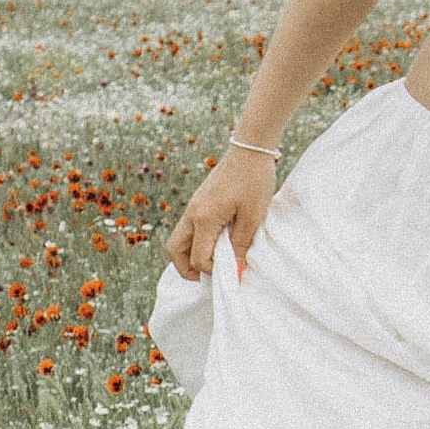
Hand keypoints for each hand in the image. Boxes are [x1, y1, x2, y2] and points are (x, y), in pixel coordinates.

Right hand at [167, 145, 278, 282]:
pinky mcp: (198, 202)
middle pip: (175, 250)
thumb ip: (241, 245)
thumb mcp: (253, 217)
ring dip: (189, 255)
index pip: (197, 257)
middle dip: (187, 269)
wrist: (250, 151)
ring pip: (178, 239)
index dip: (212, 270)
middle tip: (208, 277)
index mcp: (204, 219)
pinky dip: (196, 242)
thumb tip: (236, 269)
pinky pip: (188, 228)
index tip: (233, 272)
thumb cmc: (254, 181)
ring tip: (212, 263)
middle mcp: (192, 213)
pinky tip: (217, 244)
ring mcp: (193, 207)